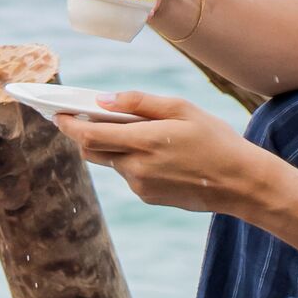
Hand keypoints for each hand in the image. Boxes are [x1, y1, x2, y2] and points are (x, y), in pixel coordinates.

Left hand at [52, 90, 256, 213]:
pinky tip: (158, 153)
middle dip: (84, 134)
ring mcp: (141, 186)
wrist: (240, 183)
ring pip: (112, 162)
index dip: (68, 124)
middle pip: (92, 151)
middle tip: (86, 116)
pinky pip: (129, 175)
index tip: (57, 113)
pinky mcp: (148, 197)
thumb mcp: (181, 109)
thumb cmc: (215, 139)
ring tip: (138, 132)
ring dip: (114, 147)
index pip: (88, 135)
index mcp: (143, 142)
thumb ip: (139, 103)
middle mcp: (136, 168)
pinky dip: (132, 161)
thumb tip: (103, 100)